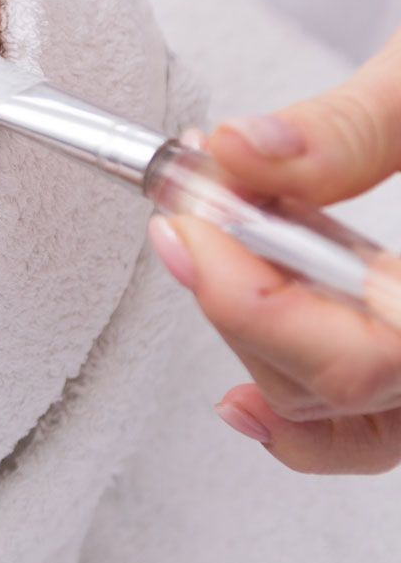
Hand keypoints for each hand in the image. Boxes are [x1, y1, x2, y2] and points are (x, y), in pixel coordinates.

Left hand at [147, 26, 400, 473]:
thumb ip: (352, 127)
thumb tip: (242, 153)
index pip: (370, 357)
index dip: (254, 300)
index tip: (193, 223)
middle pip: (345, 383)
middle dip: (241, 298)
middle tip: (190, 210)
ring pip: (344, 412)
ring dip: (254, 332)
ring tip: (211, 246)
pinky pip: (371, 435)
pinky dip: (301, 421)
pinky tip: (240, 391)